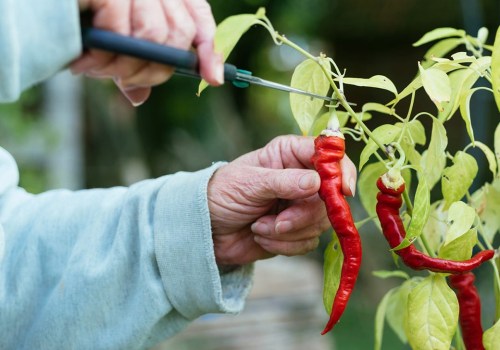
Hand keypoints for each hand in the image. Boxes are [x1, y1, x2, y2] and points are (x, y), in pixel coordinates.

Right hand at [72, 0, 222, 105]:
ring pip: (153, 38)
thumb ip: (130, 65)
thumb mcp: (112, 44)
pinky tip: (84, 62)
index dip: (209, 52)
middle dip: (153, 71)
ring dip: (124, 66)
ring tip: (96, 71)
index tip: (213, 80)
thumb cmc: (82, 20)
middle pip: (178, 37)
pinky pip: (122, 30)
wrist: (47, 1)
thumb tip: (139, 98)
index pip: (199, 21)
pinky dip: (104, 55)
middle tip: (122, 81)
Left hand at [208, 135, 356, 265]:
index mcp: (290, 154)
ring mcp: (301, 205)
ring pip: (321, 223)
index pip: (328, 154)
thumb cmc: (222, 193)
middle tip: (278, 222)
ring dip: (288, 232)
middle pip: (329, 196)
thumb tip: (318, 182)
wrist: (206, 229)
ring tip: (259, 227)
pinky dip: (285, 245)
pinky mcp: (297, 231)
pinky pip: (309, 242)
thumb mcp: (249, 183)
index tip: (342, 190)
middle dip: (303, 215)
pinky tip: (261, 237)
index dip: (340, 170)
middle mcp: (301, 177)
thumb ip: (284, 181)